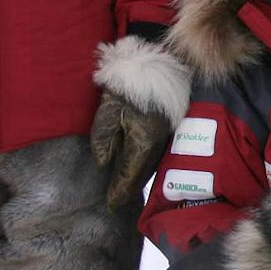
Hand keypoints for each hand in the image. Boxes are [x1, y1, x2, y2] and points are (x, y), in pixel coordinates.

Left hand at [90, 90, 171, 208]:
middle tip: (117, 202)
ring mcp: (166, 135)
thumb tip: (103, 163)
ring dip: (137, 176)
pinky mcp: (167, 127)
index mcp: (143, 142)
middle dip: (129, 188)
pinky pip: (154, 153)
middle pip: (142, 172)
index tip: (112, 206)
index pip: (130, 175)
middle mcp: (158, 143)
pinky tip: (136, 166)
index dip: (119, 192)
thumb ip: (102, 140)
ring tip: (125, 188)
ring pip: (150, 163)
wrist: (154, 64)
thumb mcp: (108, 111)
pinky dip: (144, 163)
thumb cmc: (128, 86)